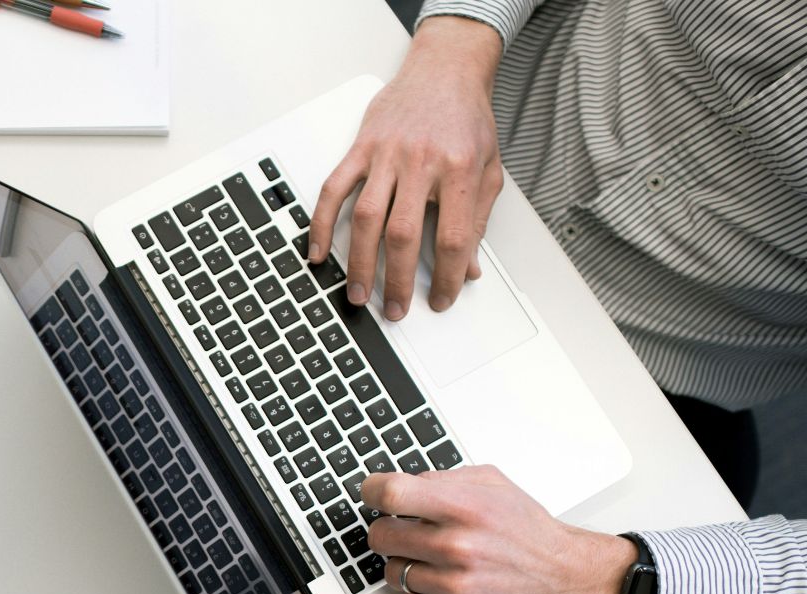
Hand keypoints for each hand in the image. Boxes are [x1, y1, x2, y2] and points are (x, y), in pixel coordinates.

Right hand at [309, 16, 505, 319]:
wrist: (444, 71)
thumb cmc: (466, 119)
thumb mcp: (488, 169)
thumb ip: (477, 219)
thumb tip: (470, 268)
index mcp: (458, 170)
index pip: (452, 237)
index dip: (448, 277)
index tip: (443, 299)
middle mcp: (421, 162)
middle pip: (403, 234)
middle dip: (398, 280)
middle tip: (395, 309)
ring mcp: (386, 154)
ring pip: (366, 218)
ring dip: (359, 262)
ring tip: (358, 293)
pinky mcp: (361, 147)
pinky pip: (334, 189)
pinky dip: (322, 223)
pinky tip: (318, 251)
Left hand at [360, 466, 636, 593]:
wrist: (565, 577)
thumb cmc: (527, 531)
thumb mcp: (492, 484)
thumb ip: (442, 479)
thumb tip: (398, 484)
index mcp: (466, 508)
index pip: (391, 495)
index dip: (372, 491)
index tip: (372, 494)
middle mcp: (459, 547)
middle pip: (380, 536)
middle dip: (389, 531)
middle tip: (407, 532)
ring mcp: (457, 587)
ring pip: (391, 573)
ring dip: (405, 566)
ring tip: (435, 561)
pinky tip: (436, 586)